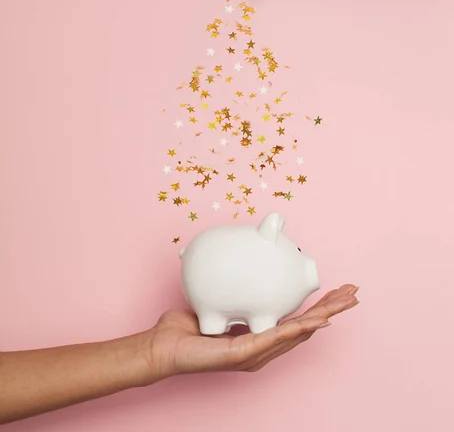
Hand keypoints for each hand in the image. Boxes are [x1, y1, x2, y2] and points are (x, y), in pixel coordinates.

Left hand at [142, 284, 357, 380]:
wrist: (164, 348)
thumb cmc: (186, 330)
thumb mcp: (217, 301)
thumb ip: (234, 291)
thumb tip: (243, 266)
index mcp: (260, 336)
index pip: (296, 319)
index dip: (319, 307)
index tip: (337, 292)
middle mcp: (263, 348)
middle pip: (305, 327)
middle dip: (331, 310)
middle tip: (353, 295)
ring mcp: (256, 353)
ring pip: (297, 333)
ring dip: (322, 317)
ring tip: (343, 304)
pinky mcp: (244, 354)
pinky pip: (274, 338)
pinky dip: (297, 329)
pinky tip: (315, 321)